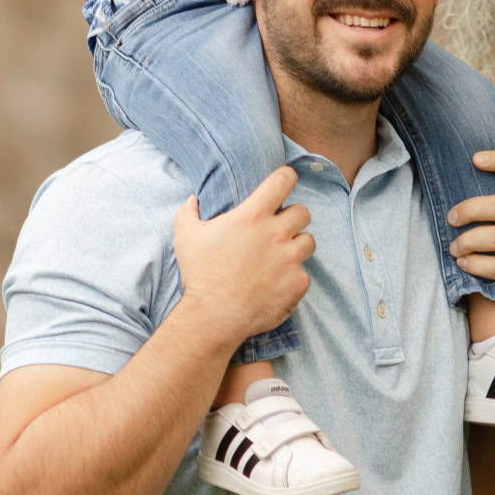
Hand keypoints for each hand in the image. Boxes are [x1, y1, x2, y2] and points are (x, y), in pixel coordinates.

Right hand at [171, 167, 313, 344]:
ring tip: (280, 257)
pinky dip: (293, 276)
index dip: (287, 176)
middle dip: (292, 217)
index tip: (285, 180)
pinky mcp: (298, 283)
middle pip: (303, 211)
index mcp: (253, 216)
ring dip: (297, 245)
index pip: (283, 180)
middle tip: (277, 230)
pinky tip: (275, 283)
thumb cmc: (200, 275)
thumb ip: (188, 212)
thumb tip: (193, 200)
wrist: (214, 317)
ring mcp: (291, 259)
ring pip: (309, 241)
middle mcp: (278, 233)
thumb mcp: (186, 237)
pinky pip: (304, 273)